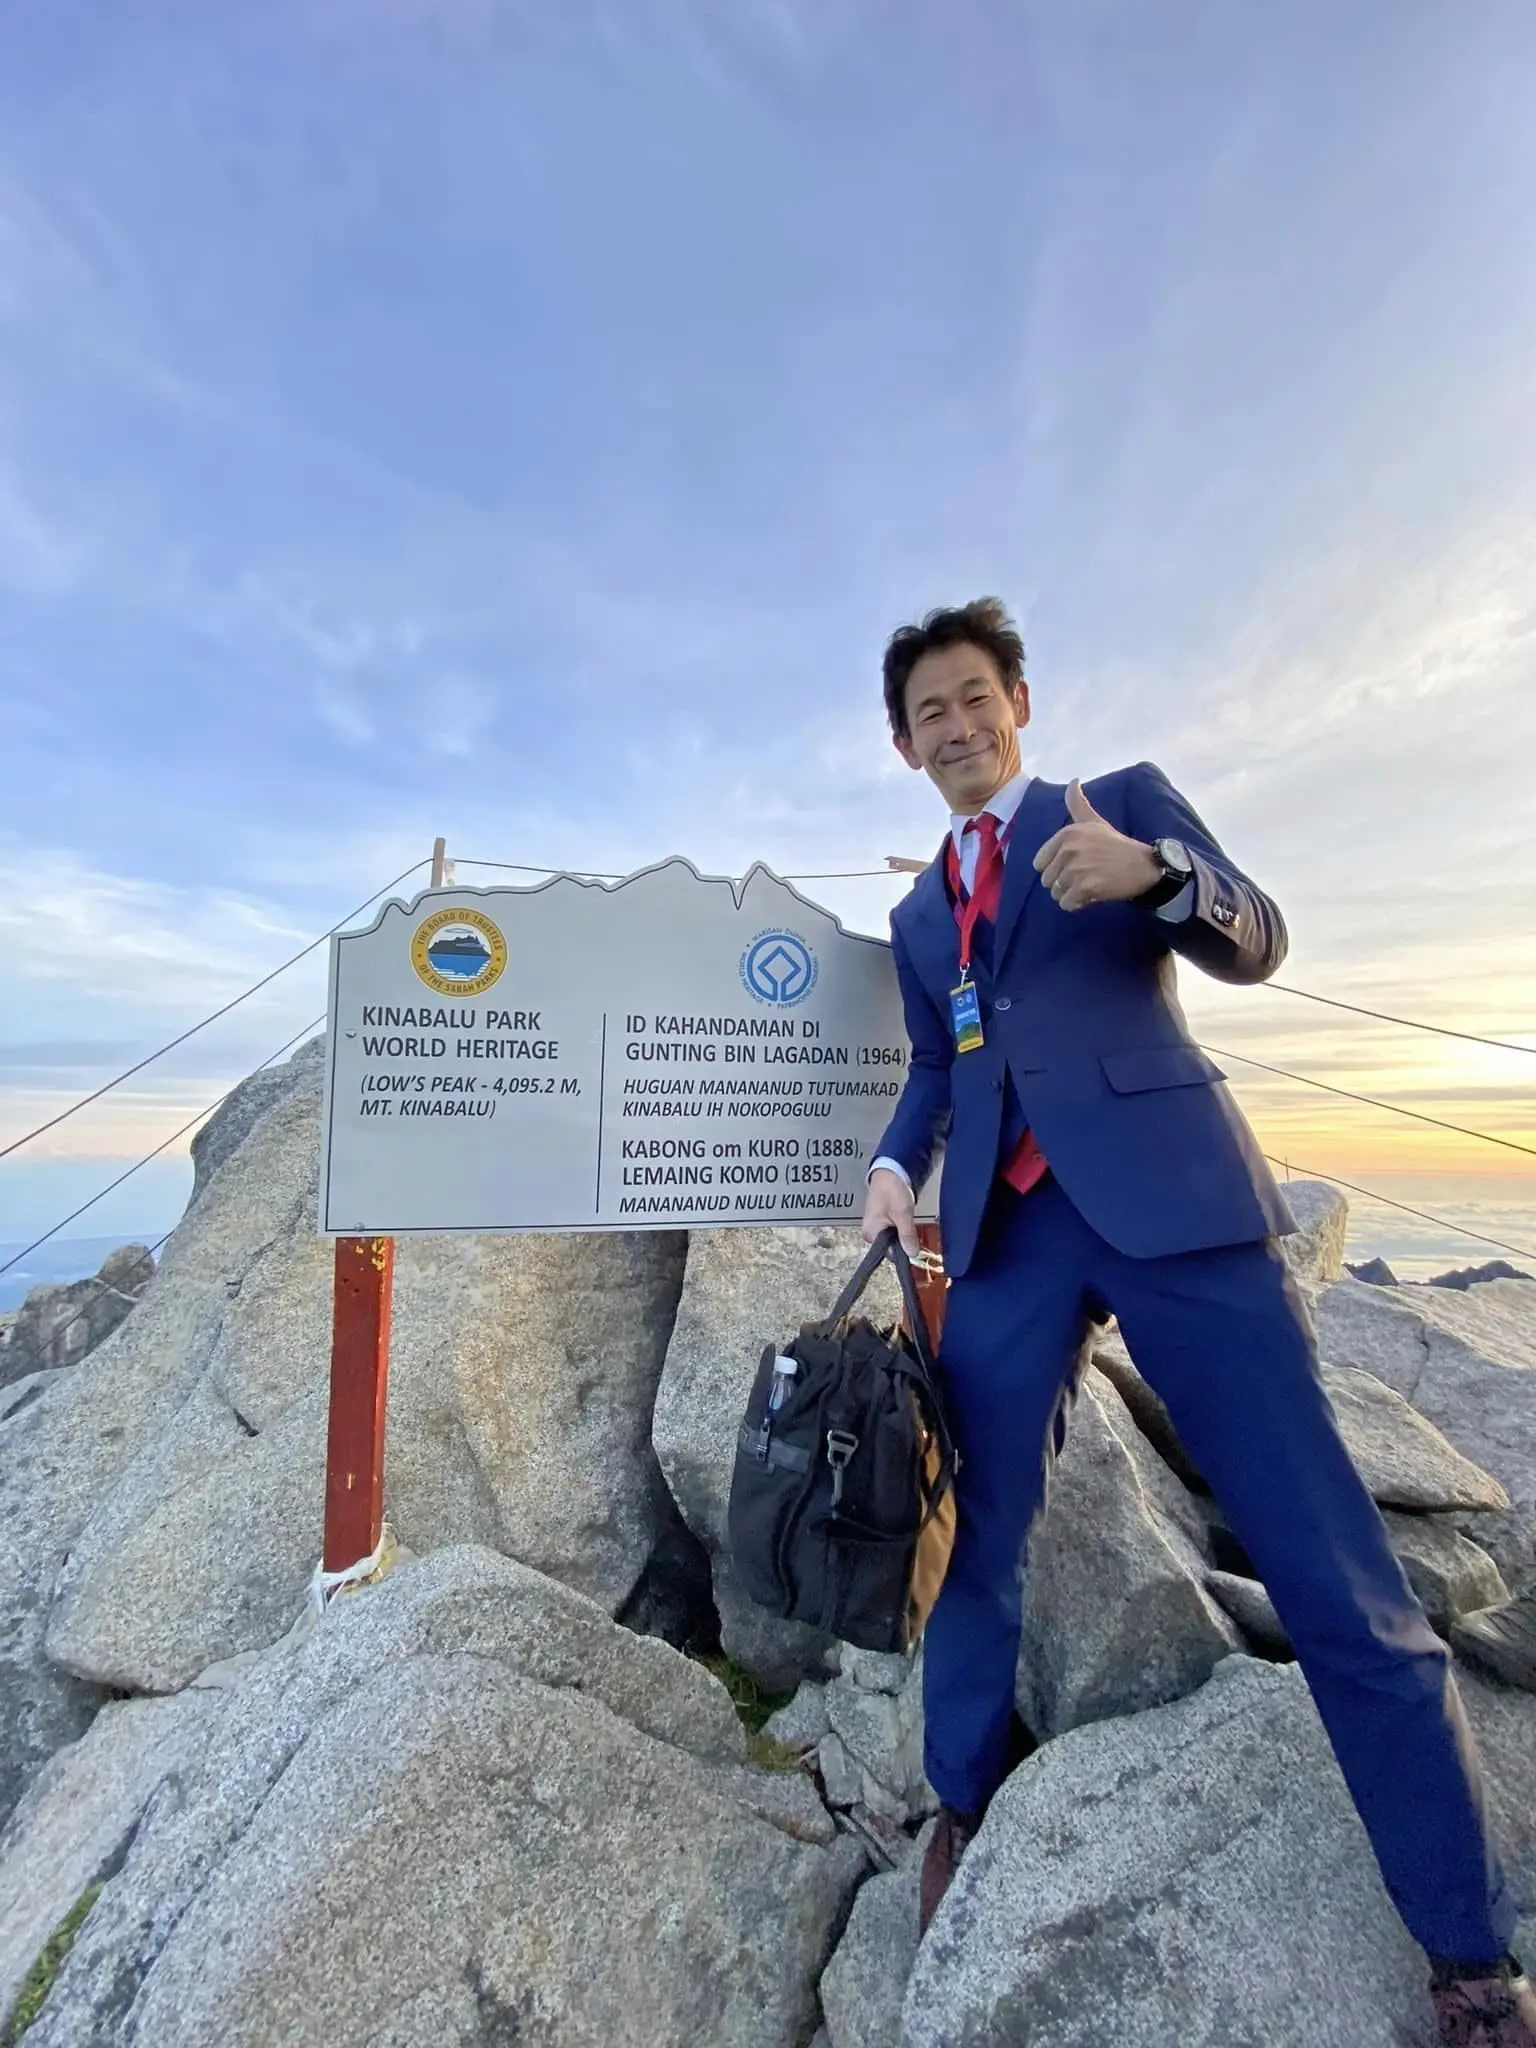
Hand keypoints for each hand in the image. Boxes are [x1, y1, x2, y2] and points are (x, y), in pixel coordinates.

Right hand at [861, 1167, 918, 1256]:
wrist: (890, 1170)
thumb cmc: (891, 1188)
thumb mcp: (902, 1214)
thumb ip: (906, 1235)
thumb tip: (912, 1253)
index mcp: (870, 1232)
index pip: (889, 1252)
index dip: (904, 1249)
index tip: (914, 1244)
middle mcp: (870, 1231)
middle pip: (892, 1245)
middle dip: (905, 1239)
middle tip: (911, 1225)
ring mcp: (875, 1225)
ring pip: (894, 1237)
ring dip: (904, 1231)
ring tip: (908, 1217)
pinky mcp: (881, 1219)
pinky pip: (893, 1229)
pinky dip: (902, 1225)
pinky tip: (905, 1216)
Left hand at [1033, 779, 1159, 911]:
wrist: (1144, 866)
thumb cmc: (1116, 845)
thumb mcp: (1094, 821)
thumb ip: (1078, 803)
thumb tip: (1073, 781)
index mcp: (1067, 834)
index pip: (1040, 863)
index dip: (1056, 868)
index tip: (1076, 864)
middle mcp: (1069, 849)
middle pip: (1047, 880)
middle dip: (1064, 883)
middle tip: (1086, 875)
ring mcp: (1076, 869)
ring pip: (1056, 893)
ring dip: (1071, 894)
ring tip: (1090, 884)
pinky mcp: (1085, 887)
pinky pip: (1067, 904)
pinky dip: (1078, 904)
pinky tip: (1093, 894)